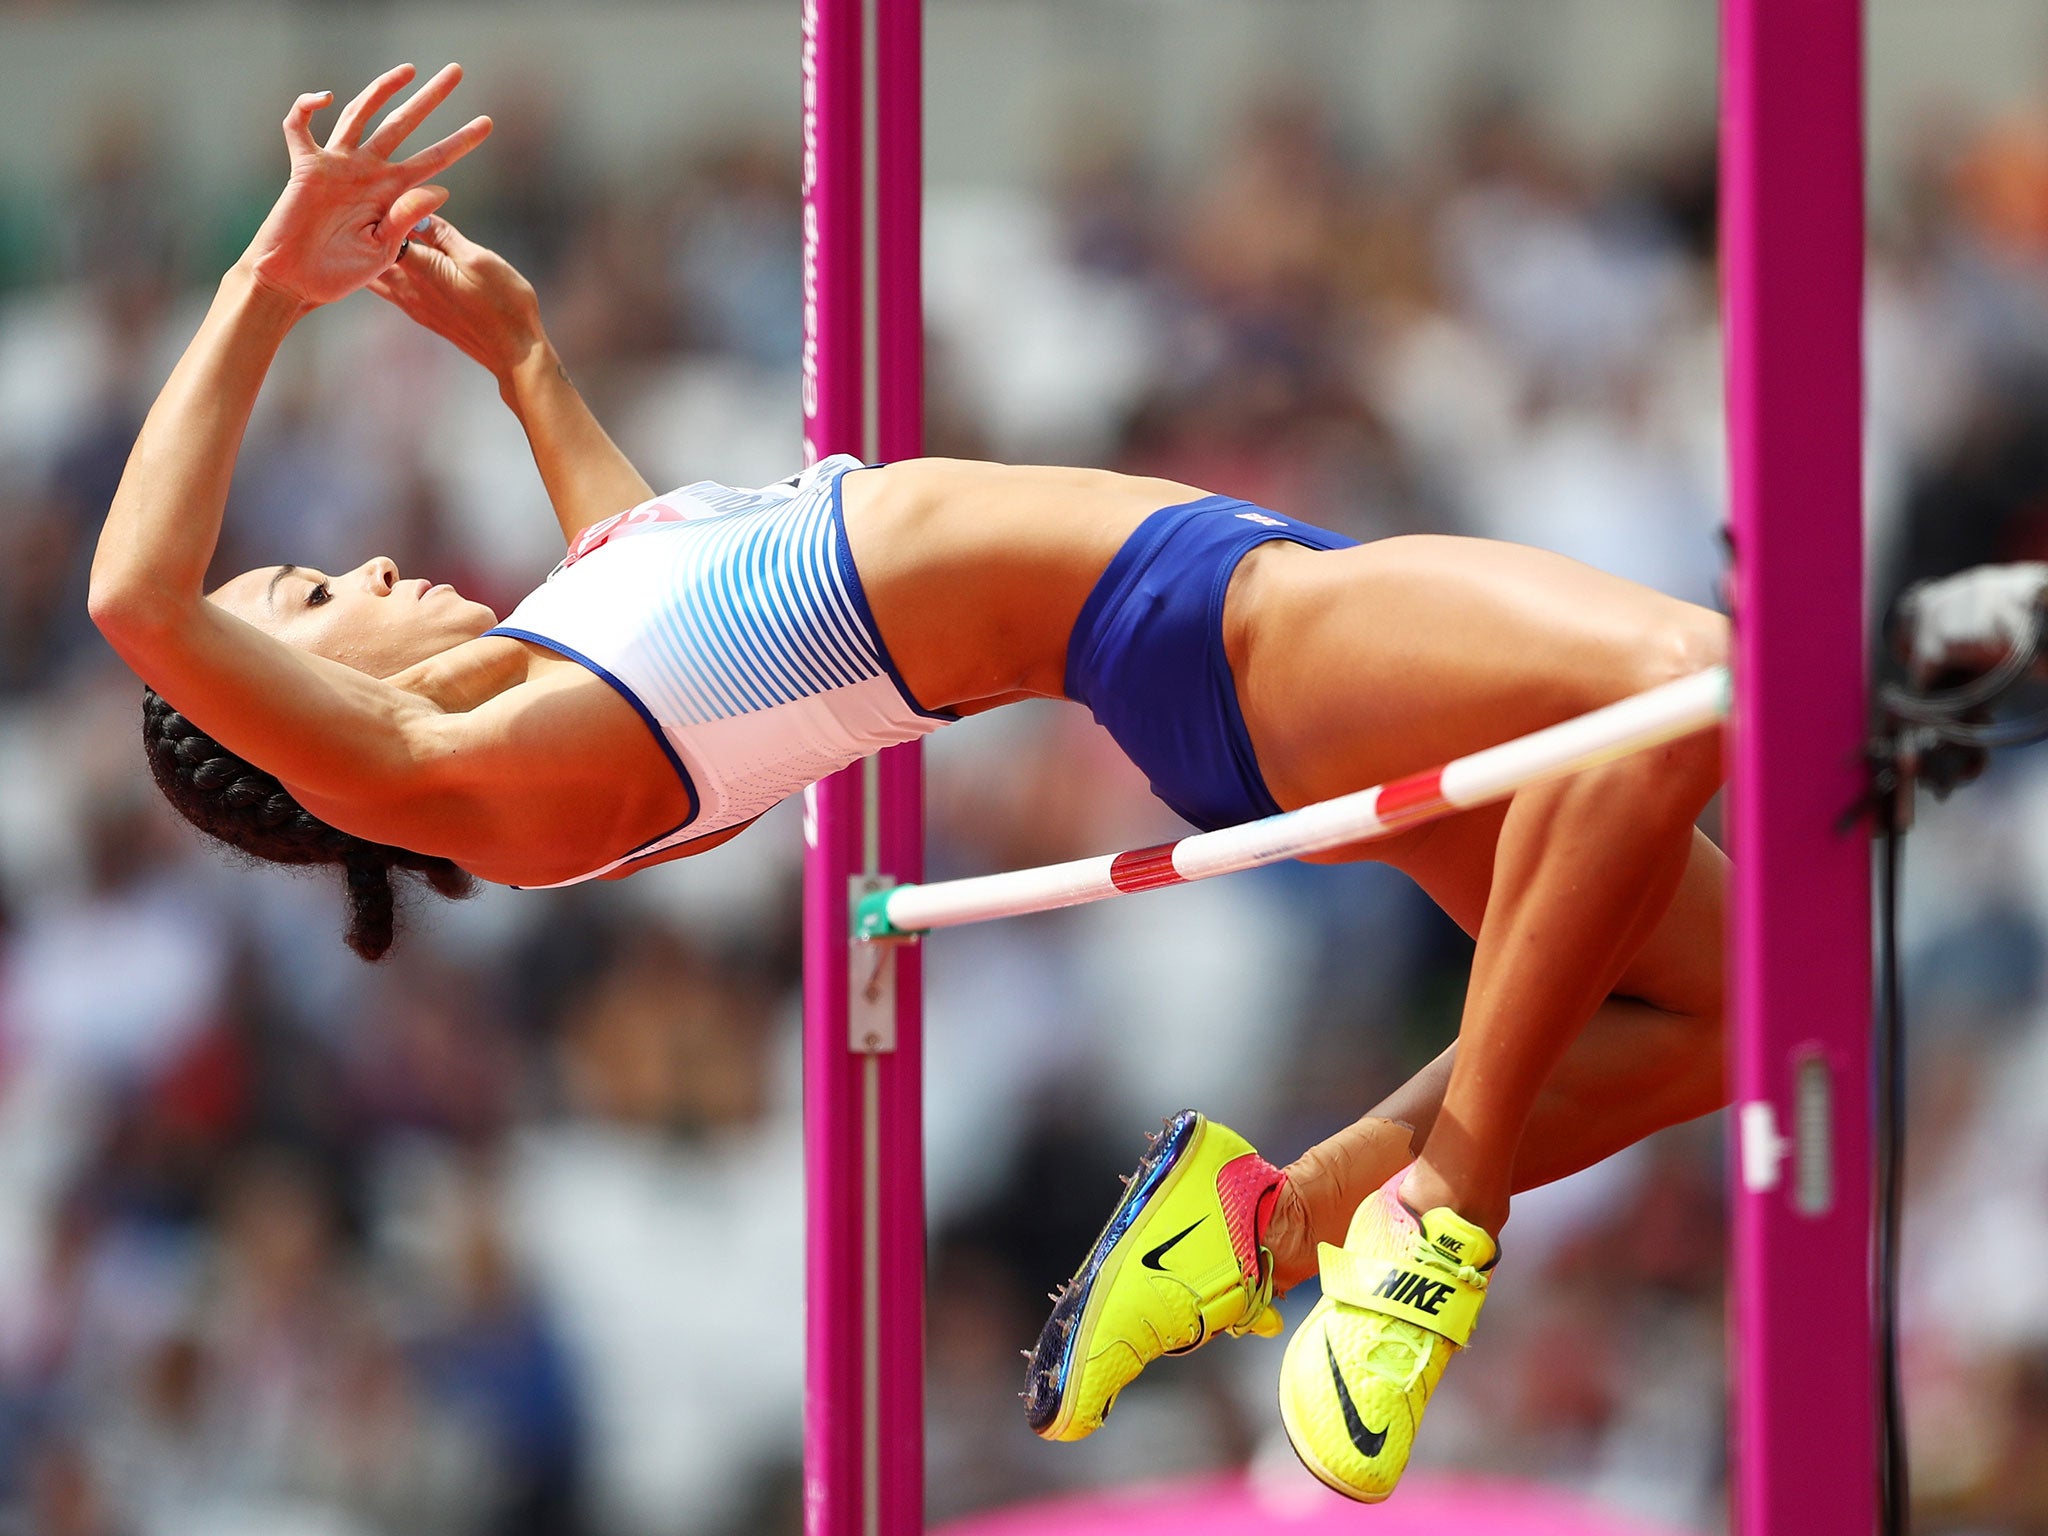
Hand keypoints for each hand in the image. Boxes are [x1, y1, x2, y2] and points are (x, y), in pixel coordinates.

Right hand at [240, 64, 491, 309]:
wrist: (295, 283)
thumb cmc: (339, 273)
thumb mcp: (383, 251)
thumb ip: (409, 218)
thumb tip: (442, 188)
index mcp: (392, 193)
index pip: (434, 159)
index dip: (460, 141)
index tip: (487, 123)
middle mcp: (368, 171)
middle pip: (403, 124)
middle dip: (430, 98)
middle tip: (456, 71)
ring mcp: (337, 165)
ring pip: (361, 114)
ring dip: (383, 89)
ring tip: (410, 70)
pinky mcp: (305, 167)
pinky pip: (300, 128)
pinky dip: (307, 107)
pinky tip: (326, 97)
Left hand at [366, 215, 545, 381]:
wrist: (513, 351)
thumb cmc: (503, 302)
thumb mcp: (477, 258)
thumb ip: (444, 236)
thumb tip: (421, 214)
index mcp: (419, 268)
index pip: (387, 230)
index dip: (384, 209)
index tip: (385, 191)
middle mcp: (408, 288)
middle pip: (372, 255)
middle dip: (369, 232)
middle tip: (370, 211)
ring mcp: (413, 305)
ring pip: (376, 275)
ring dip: (374, 256)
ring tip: (374, 234)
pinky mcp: (423, 316)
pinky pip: (390, 290)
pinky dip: (385, 273)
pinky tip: (393, 263)